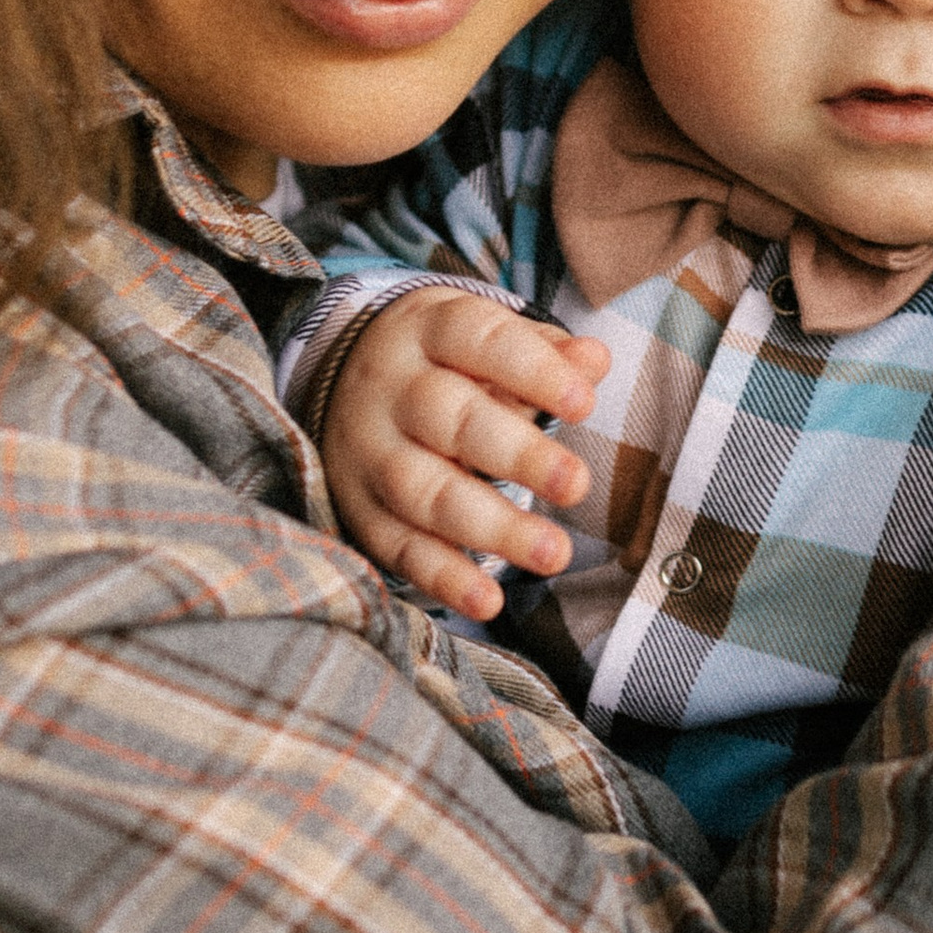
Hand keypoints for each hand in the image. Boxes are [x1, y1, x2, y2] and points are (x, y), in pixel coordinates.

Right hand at [320, 292, 609, 619]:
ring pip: (424, 492)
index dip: (532, 372)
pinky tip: (489, 602)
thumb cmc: (441, 360)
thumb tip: (594, 360)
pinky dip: (443, 578)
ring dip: (491, 527)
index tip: (584, 403)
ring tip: (553, 553)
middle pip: (450, 420)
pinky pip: (397, 548)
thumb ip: (542, 351)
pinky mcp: (357, 510)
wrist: (338, 381)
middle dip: (517, 455)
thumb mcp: (482, 336)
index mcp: (426, 331)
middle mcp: (390, 390)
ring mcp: (368, 453)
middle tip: (576, 485)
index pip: (479, 341)